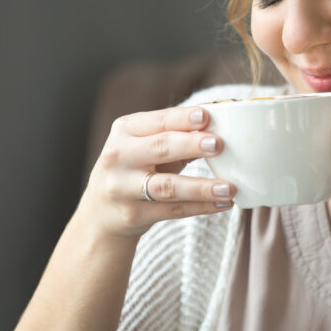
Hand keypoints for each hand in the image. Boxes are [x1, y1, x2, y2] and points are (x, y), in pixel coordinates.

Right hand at [75, 105, 235, 238]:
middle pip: (160, 148)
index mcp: (124, 131)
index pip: (157, 121)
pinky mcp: (132, 215)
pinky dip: (201, 207)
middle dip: (191, 145)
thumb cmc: (136, 169)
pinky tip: (222, 203)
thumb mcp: (148, 147)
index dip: (182, 118)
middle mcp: (118, 157)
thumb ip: (178, 137)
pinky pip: (173, 210)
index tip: (206, 116)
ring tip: (229, 187)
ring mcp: (122, 188)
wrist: (101, 212)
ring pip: (168, 186)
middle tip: (219, 144)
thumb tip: (221, 128)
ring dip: (202, 187)